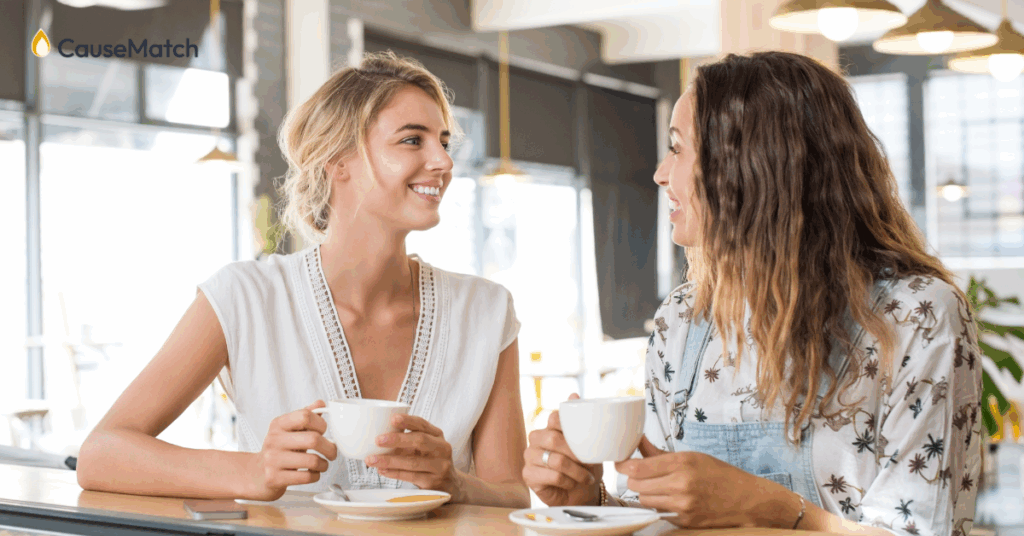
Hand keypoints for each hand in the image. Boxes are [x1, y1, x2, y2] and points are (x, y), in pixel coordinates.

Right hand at [246, 400, 337, 500]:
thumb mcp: (289, 430)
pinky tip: (312, 473)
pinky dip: (315, 476)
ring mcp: (272, 460)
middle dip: (330, 448)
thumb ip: (305, 416)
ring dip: (324, 464)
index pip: (305, 416)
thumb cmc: (279, 450)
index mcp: (279, 424)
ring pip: (312, 461)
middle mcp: (274, 440)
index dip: (321, 424)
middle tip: (332, 452)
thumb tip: (320, 403)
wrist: (257, 474)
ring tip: (322, 464)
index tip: (324, 432)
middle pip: (313, 439)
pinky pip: (306, 477)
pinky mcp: (274, 478)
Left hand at [365, 414, 462, 498]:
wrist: (451, 484)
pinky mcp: (433, 482)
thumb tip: (379, 434)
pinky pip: (410, 477)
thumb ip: (410, 439)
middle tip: (378, 440)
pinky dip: (394, 473)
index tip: (392, 419)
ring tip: (371, 460)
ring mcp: (439, 466)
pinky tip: (382, 470)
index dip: (408, 421)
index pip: (422, 424)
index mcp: (438, 435)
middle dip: (398, 439)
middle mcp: (442, 449)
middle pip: (420, 441)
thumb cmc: (431, 460)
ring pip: (413, 462)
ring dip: (390, 460)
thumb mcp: (426, 446)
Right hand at [522, 393, 601, 506]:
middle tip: (590, 463)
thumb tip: (573, 394)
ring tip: (586, 477)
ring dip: (576, 471)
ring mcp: (530, 457)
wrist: (582, 492)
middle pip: (552, 438)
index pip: (554, 418)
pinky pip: (552, 475)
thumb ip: (580, 421)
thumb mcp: (587, 443)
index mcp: (549, 427)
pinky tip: (572, 484)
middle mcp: (536, 439)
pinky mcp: (528, 475)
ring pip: (555, 460)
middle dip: (575, 453)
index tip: (586, 442)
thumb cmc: (584, 466)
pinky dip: (567, 481)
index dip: (570, 428)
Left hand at [614, 436, 788, 527]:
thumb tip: (637, 440)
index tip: (619, 462)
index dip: (623, 465)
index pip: (638, 467)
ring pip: (644, 500)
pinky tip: (670, 499)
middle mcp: (681, 484)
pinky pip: (658, 512)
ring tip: (658, 487)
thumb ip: (659, 452)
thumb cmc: (719, 474)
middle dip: (634, 480)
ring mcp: (683, 505)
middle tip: (640, 475)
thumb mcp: (691, 456)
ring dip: (645, 494)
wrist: (747, 500)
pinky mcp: (684, 521)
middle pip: (636, 485)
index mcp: (682, 463)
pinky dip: (659, 505)